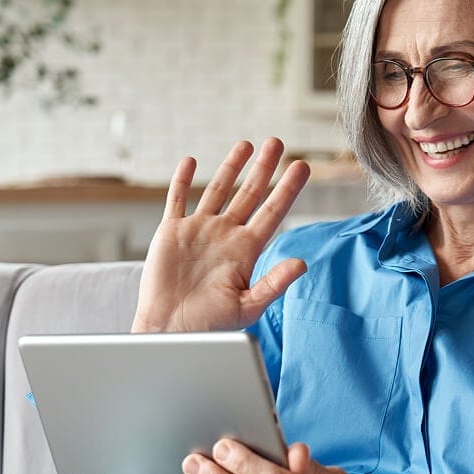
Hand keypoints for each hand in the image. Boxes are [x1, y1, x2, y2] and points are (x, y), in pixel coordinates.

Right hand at [131, 138, 310, 332]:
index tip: (303, 166)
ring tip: (245, 144)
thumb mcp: (248, 306)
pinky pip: (177, 199)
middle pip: (249, 193)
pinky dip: (182, 180)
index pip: (273, 211)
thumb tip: (301, 264)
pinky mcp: (172, 232)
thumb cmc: (210, 325)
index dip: (287, 188)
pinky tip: (191, 162)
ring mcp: (199, 231)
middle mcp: (225, 235)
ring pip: (218, 190)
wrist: (170, 331)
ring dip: (230, 167)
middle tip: (277, 142)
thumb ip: (274, 283)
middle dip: (264, 168)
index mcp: (246, 250)